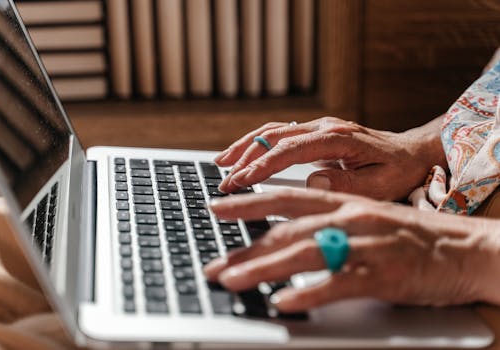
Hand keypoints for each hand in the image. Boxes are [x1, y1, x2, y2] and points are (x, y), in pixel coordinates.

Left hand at [204, 189, 499, 311]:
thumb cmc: (413, 236)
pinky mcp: (383, 274)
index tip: (217, 206)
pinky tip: (284, 304)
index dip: (249, 201)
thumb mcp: (367, 219)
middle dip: (245, 247)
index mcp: (345, 202)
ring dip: (264, 268)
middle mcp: (350, 218)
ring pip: (305, 253)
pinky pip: (338, 283)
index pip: (287, 197)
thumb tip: (286, 237)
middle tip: (214, 264)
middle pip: (287, 231)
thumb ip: (328, 223)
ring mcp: (366, 244)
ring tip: (232, 280)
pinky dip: (309, 293)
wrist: (466, 248)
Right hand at [215, 117, 445, 200]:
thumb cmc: (398, 171)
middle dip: (245, 158)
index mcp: (338, 138)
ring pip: (272, 131)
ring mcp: (318, 127)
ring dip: (245, 146)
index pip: (290, 150)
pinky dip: (257, 143)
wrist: (411, 153)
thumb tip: (312, 181)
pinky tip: (242, 153)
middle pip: (274, 136)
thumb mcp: (381, 185)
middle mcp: (324, 127)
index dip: (263, 166)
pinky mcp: (316, 133)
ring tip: (221, 163)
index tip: (242, 181)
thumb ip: (347, 185)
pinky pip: (279, 133)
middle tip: (224, 180)